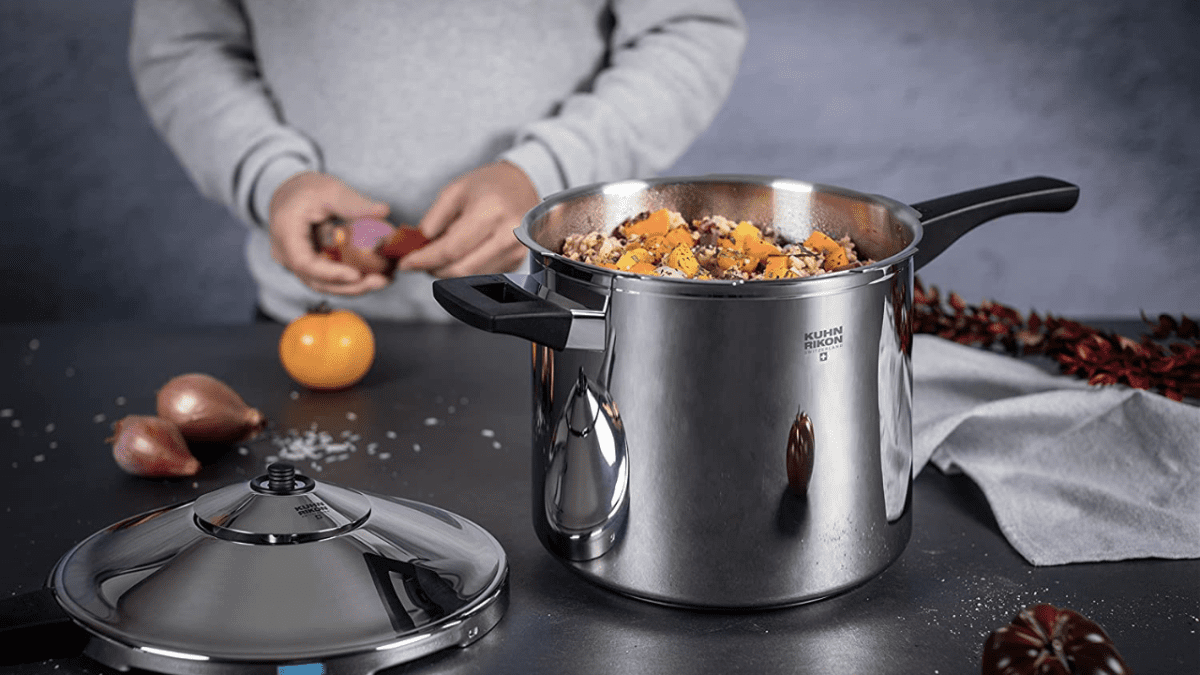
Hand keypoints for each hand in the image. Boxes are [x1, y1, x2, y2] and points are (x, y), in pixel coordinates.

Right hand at [267, 171, 391, 294]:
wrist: (291, 193)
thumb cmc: (307, 189)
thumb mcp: (330, 190)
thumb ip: (354, 202)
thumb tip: (384, 210)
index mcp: (286, 234)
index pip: (305, 263)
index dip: (331, 273)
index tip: (358, 275)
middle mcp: (287, 255)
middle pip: (317, 281)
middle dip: (350, 287)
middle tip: (381, 281)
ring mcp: (297, 264)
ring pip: (324, 284)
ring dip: (354, 287)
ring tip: (384, 281)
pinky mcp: (310, 266)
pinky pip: (329, 278)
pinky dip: (351, 279)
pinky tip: (376, 275)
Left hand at [399, 161, 538, 277]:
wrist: (523, 186)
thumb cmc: (490, 185)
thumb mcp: (455, 191)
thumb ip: (433, 220)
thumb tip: (417, 247)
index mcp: (491, 212)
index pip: (450, 249)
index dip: (424, 260)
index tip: (406, 263)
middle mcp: (508, 236)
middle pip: (460, 269)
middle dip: (433, 268)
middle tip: (419, 260)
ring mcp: (515, 252)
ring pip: (470, 277)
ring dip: (448, 270)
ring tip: (439, 254)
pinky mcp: (517, 262)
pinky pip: (483, 275)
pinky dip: (465, 269)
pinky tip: (460, 254)